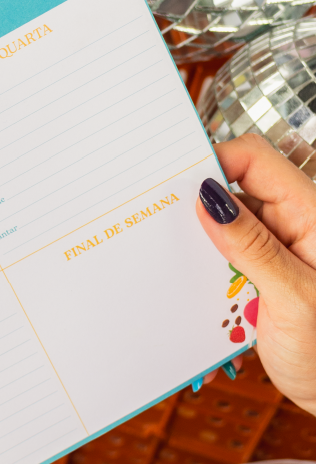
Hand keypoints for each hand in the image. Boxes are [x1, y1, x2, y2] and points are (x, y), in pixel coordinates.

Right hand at [197, 134, 315, 414]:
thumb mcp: (292, 298)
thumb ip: (250, 245)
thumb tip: (208, 198)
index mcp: (311, 215)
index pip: (253, 160)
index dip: (212, 163)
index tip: (172, 189)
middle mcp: (294, 224)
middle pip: (233, 191)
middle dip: (196, 212)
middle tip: (162, 236)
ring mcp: (277, 250)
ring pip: (223, 228)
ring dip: (200, 253)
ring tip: (184, 281)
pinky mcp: (264, 275)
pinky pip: (225, 261)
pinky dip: (206, 279)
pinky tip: (199, 304)